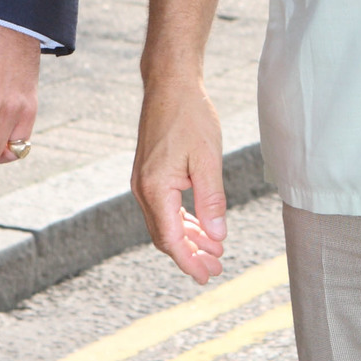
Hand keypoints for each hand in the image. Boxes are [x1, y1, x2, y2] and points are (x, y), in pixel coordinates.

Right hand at [133, 73, 229, 281]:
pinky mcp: (149, 174)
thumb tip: (217, 236)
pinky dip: (183, 221)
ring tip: (214, 251)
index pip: (171, 239)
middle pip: (165, 236)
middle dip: (190, 255)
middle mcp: (142, 189)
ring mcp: (143, 182)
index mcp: (155, 189)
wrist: (170, 84)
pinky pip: (164, 208)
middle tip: (216, 269)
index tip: (208, 276)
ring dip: (188, 239)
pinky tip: (201, 227)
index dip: (190, 261)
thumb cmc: (190, 116)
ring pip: (165, 224)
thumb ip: (212, 201)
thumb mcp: (208, 160)